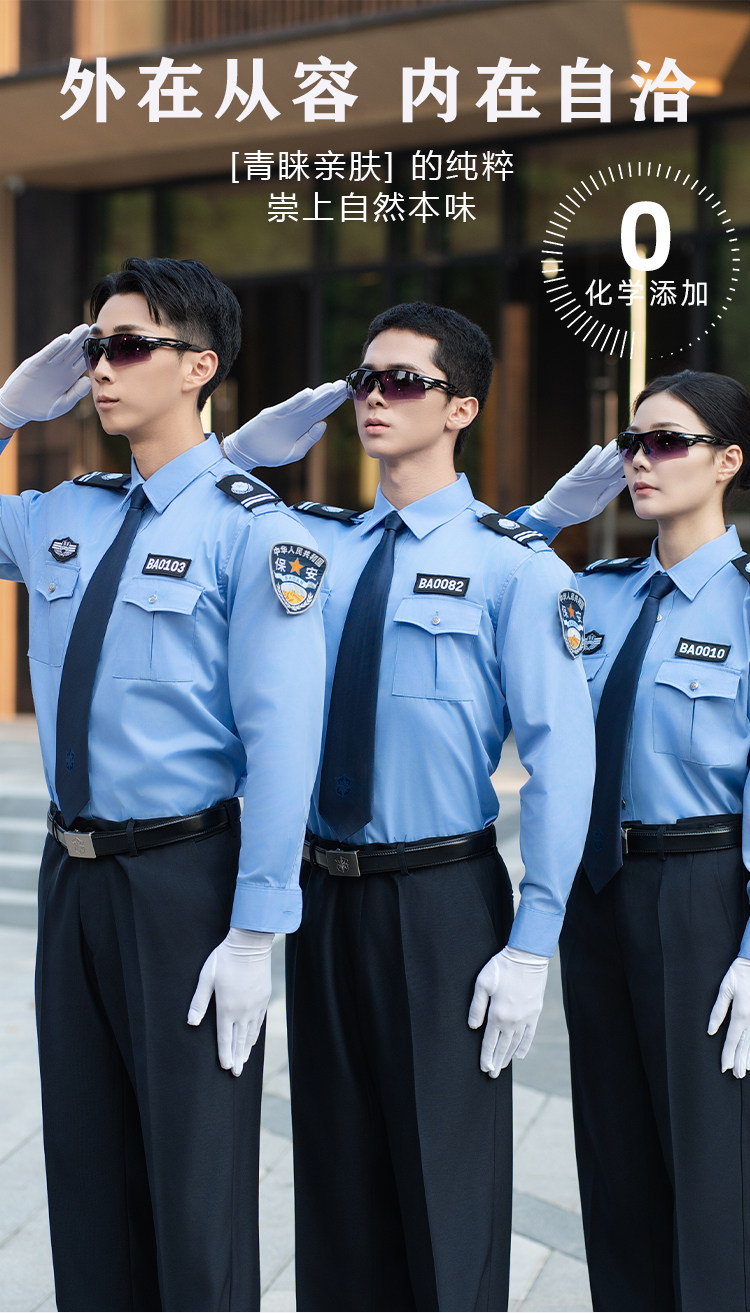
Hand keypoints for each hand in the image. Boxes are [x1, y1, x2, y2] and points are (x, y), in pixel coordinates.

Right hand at [0, 324, 91, 430]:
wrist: (19, 408)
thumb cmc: (42, 408)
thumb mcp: (62, 403)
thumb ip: (76, 394)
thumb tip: (88, 380)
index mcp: (69, 377)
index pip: (83, 361)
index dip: (93, 353)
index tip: (105, 345)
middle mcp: (60, 368)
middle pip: (75, 351)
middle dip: (85, 340)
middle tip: (96, 328)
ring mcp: (48, 364)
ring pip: (63, 348)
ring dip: (73, 338)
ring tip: (84, 329)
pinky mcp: (36, 364)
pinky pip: (48, 353)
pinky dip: (56, 346)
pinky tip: (65, 339)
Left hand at [187, 927, 273, 1075]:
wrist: (250, 944)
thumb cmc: (224, 959)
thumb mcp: (206, 978)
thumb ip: (199, 1002)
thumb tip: (192, 1023)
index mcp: (227, 1008)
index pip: (224, 1038)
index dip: (224, 1055)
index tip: (226, 1067)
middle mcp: (243, 1011)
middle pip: (239, 1040)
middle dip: (237, 1058)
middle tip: (237, 1073)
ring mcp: (255, 1006)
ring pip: (250, 1033)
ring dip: (246, 1049)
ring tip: (244, 1061)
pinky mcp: (263, 999)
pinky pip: (259, 1023)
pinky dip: (255, 1034)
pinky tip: (252, 1040)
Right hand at [222, 379, 347, 469]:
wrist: (249, 453)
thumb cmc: (272, 453)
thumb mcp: (296, 451)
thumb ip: (310, 439)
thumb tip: (324, 424)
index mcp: (304, 425)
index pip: (323, 411)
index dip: (334, 403)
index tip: (347, 394)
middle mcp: (297, 417)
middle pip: (318, 403)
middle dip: (331, 395)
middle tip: (345, 385)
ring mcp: (286, 414)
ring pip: (306, 402)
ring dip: (319, 394)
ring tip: (333, 387)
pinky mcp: (273, 414)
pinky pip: (288, 406)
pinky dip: (298, 400)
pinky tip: (309, 394)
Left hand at [468, 945, 548, 1075]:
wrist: (527, 958)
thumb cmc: (502, 968)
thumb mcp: (483, 984)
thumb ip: (477, 1007)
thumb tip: (473, 1027)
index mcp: (497, 1015)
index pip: (489, 1042)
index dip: (486, 1057)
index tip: (484, 1069)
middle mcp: (512, 1021)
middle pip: (502, 1047)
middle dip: (496, 1062)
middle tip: (492, 1075)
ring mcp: (525, 1019)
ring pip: (515, 1044)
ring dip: (508, 1057)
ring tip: (502, 1067)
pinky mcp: (535, 1014)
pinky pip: (529, 1036)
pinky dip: (524, 1047)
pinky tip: (519, 1055)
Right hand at [527, 440, 624, 527]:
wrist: (558, 515)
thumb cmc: (577, 511)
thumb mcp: (597, 505)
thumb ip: (609, 493)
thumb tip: (624, 482)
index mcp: (602, 485)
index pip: (616, 472)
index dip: (625, 464)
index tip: (635, 457)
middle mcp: (594, 479)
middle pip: (608, 465)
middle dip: (617, 455)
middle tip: (628, 444)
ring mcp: (583, 477)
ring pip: (598, 463)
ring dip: (606, 454)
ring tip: (615, 444)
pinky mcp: (573, 477)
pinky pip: (582, 466)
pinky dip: (589, 459)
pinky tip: (596, 450)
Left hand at [708, 956, 749, 1076]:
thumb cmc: (740, 973)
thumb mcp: (725, 989)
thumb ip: (718, 1011)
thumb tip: (710, 1030)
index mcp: (740, 1013)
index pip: (732, 1040)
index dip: (727, 1055)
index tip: (724, 1067)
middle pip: (746, 1045)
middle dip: (740, 1061)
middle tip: (736, 1075)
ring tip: (746, 1069)